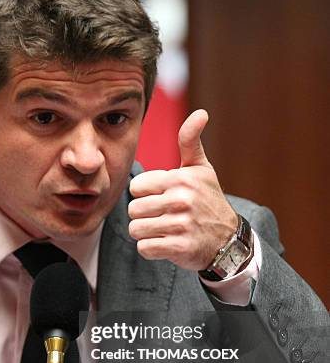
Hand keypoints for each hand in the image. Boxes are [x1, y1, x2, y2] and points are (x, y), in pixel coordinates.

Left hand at [128, 109, 237, 270]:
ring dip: (146, 233)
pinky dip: (151, 249)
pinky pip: (144, 248)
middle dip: (144, 215)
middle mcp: (181, 200)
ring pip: (136, 229)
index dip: (145, 194)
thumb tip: (201, 113)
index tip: (162, 198)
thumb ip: (190, 141)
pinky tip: (166, 243)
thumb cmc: (208, 200)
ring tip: (163, 230)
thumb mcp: (201, 169)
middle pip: (133, 209)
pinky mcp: (180, 248)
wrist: (228, 240)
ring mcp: (181, 225)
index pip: (136, 187)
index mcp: (180, 179)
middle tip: (163, 217)